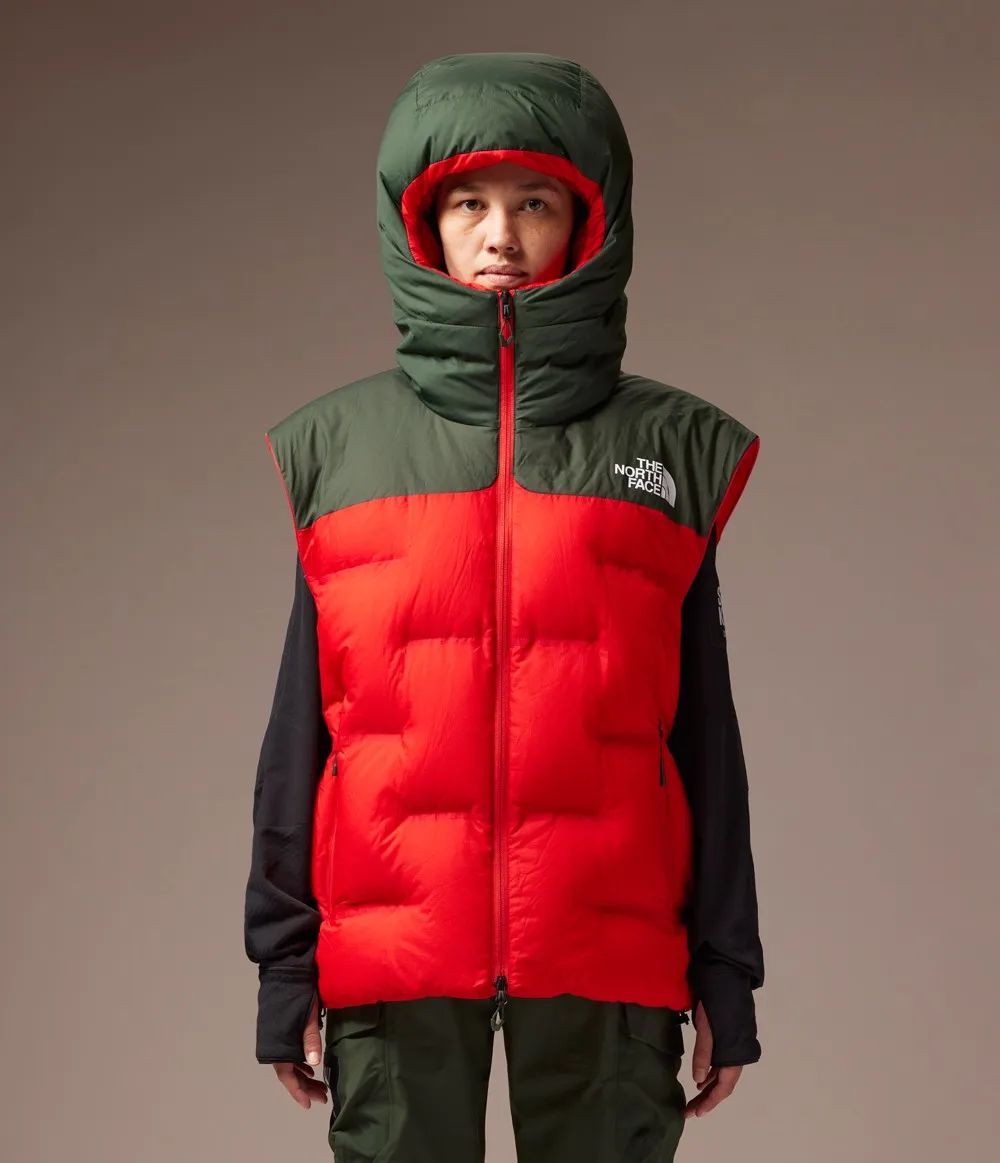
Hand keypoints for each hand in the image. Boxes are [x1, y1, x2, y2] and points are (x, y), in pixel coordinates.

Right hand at [271, 991, 328, 1109]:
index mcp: (278, 1045)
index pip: (288, 1077)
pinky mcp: (278, 1030)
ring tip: (319, 1086)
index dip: (298, 1092)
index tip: (309, 1104)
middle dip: (305, 1086)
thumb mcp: (309, 1016)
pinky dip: (299, 1063)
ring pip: (289, 1064)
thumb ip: (310, 1040)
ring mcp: (274, 1038)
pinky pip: (288, 1054)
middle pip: (289, 1073)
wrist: (285, 971)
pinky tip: (309, 1066)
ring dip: (303, 1076)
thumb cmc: (299, 993)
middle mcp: (273, 1045)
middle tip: (323, 1096)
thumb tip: (313, 1065)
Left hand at [684, 999, 742, 1118]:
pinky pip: (720, 1063)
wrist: (726, 976)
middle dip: (707, 1099)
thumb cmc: (715, 1001)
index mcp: (733, 1055)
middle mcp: (735, 1054)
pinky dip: (710, 1073)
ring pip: (721, 1075)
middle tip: (689, 1112)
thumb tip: (697, 1081)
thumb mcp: (706, 1027)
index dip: (710, 1102)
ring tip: (693, 1099)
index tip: (696, 1114)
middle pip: (722, 1084)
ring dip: (708, 1087)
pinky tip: (701, 1077)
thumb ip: (703, 1054)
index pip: (723, 1087)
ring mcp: (731, 1046)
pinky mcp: (726, 1038)